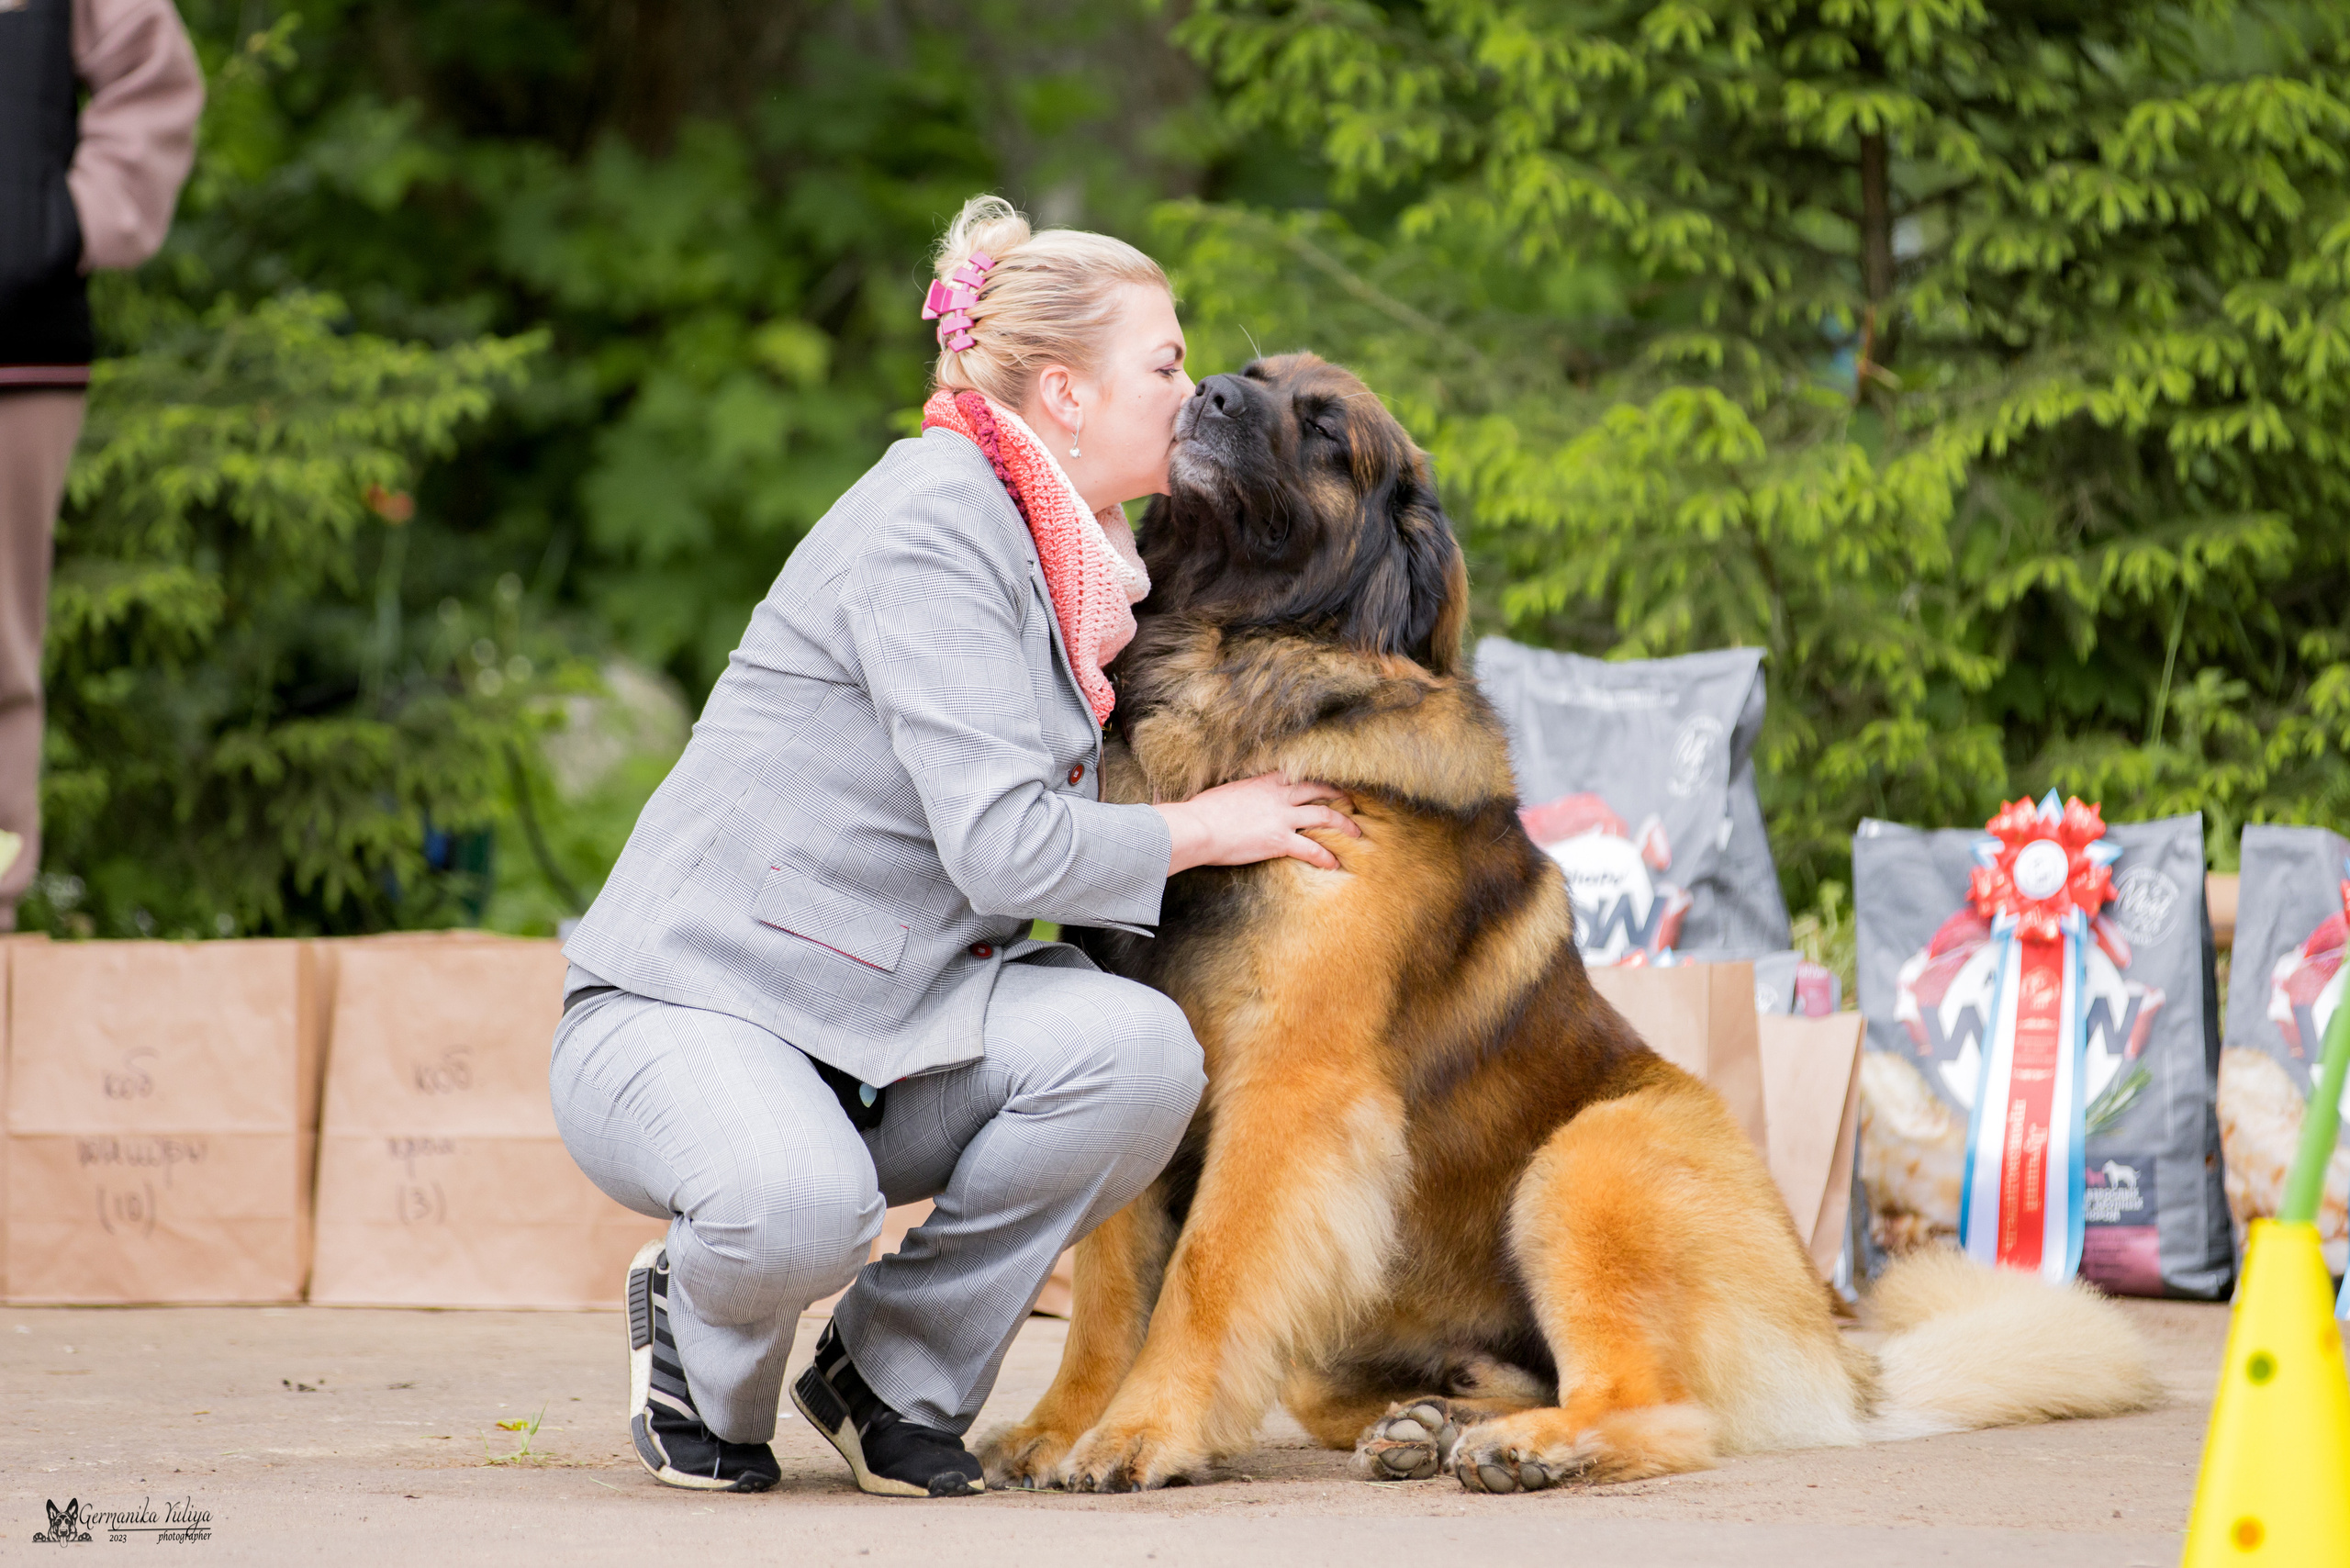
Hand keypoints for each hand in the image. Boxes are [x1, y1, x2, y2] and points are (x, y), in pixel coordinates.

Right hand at [1153, 771, 1360, 874]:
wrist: (1198, 827)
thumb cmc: (1201, 812)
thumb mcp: (1224, 793)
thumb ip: (1240, 793)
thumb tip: (1235, 797)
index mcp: (1264, 782)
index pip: (1298, 774)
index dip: (1316, 778)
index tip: (1327, 783)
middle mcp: (1278, 796)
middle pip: (1319, 789)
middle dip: (1339, 795)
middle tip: (1351, 802)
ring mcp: (1281, 817)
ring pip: (1324, 816)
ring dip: (1344, 825)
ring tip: (1356, 834)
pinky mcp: (1279, 841)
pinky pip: (1312, 848)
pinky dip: (1326, 856)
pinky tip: (1334, 863)